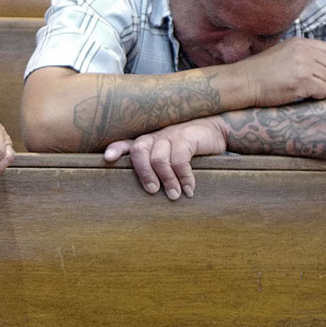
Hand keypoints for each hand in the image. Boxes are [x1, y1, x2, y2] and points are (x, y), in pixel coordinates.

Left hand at [104, 117, 227, 199]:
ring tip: (174, 196)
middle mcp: (155, 137)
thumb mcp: (170, 156)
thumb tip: (150, 194)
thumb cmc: (189, 148)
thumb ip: (156, 168)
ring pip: (159, 159)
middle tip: (152, 191)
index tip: (108, 159)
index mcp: (148, 141)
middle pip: (139, 151)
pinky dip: (184, 177)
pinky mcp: (187, 137)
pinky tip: (190, 189)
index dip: (116, 149)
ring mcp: (170, 135)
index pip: (127, 144)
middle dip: (143, 173)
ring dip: (167, 180)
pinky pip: (180, 159)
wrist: (217, 131)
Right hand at [233, 37, 325, 107]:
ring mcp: (304, 66)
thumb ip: (300, 55)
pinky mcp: (302, 82)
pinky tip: (308, 98)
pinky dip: (320, 97)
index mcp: (300, 43)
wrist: (242, 82)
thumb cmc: (258, 73)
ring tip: (316, 96)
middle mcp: (305, 52)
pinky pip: (323, 90)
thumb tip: (319, 67)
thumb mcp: (281, 53)